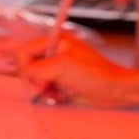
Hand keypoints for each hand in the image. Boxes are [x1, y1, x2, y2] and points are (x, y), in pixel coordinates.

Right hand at [18, 35, 132, 107]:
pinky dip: (51, 96)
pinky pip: (46, 91)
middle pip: (28, 68)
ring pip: (35, 82)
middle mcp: (54, 55)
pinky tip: (63, 96)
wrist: (115, 90)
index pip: (25, 51)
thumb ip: (37, 68)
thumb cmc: (94, 73)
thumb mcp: (63, 66)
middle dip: (35, 80)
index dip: (25, 66)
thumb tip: (23, 73)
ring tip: (57, 91)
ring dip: (43, 90)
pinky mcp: (62, 84)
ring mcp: (58, 70)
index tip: (35, 76)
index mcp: (54, 42)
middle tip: (47, 86)